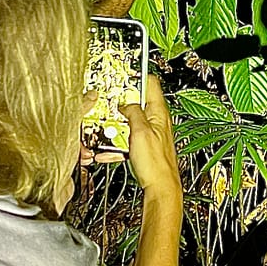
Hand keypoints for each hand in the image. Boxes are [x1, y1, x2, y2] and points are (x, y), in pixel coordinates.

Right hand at [119, 74, 180, 195]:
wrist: (160, 188)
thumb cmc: (155, 164)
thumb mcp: (140, 132)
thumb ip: (133, 112)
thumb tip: (126, 102)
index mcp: (159, 112)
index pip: (150, 82)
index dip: (135, 76)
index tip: (121, 77)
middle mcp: (157, 121)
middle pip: (137, 102)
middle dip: (120, 104)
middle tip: (108, 105)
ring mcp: (151, 134)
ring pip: (130, 122)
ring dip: (116, 126)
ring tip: (106, 131)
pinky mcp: (145, 146)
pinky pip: (128, 139)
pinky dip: (118, 143)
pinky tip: (108, 151)